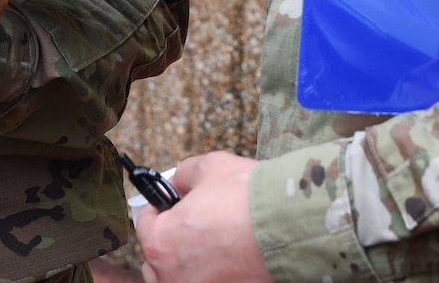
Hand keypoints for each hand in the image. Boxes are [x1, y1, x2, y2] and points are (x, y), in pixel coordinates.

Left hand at [134, 151, 271, 282]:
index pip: (145, 224)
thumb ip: (184, 174)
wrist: (293, 226)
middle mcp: (172, 277)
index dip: (161, 207)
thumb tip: (179, 182)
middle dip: (171, 241)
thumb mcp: (210, 167)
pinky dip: (214, 276)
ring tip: (212, 249)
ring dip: (188, 266)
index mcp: (160, 243)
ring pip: (179, 280)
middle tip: (195, 226)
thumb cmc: (248, 198)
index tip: (174, 203)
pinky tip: (230, 262)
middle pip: (157, 260)